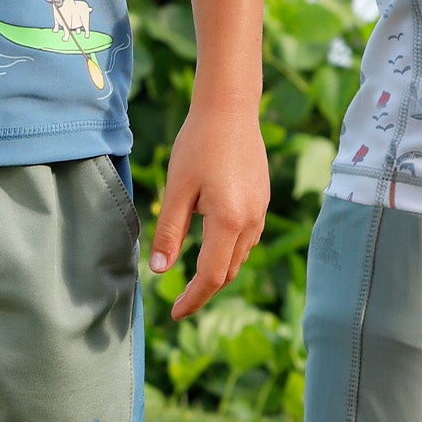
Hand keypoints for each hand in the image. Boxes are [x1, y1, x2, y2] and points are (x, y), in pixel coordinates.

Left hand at [149, 98, 269, 321]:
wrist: (230, 108)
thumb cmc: (198, 144)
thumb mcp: (176, 189)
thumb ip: (169, 232)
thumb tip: (159, 271)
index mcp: (229, 221)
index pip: (212, 276)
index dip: (194, 299)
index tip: (175, 313)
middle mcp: (251, 221)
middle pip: (229, 271)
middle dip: (205, 289)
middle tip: (180, 301)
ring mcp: (261, 210)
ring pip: (240, 256)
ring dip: (218, 270)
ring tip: (193, 276)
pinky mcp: (262, 200)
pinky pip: (247, 238)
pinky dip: (228, 251)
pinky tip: (211, 243)